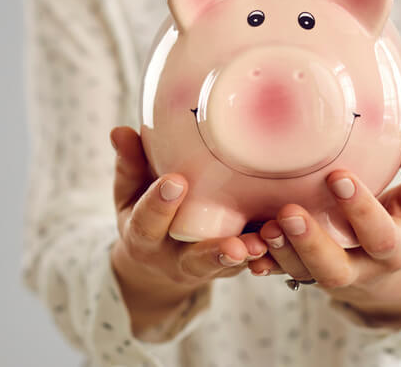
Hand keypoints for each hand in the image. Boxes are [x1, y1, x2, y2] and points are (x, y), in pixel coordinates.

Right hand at [108, 126, 267, 338]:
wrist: (157, 264)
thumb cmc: (145, 212)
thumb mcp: (130, 192)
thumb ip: (130, 164)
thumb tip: (119, 130)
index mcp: (142, 236)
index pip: (147, 222)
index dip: (159, 203)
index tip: (176, 181)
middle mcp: (172, 258)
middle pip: (191, 259)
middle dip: (212, 250)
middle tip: (232, 241)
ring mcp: (203, 268)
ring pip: (224, 268)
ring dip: (244, 257)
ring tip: (261, 246)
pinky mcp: (230, 269)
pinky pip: (249, 267)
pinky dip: (266, 258)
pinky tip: (281, 243)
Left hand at [247, 142, 400, 322]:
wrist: (385, 263)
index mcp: (394, 249)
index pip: (380, 236)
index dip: (361, 210)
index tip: (338, 176)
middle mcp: (360, 269)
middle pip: (335, 268)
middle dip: (311, 242)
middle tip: (289, 210)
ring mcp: (329, 275)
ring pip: (302, 274)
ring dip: (281, 252)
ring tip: (265, 226)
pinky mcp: (303, 273)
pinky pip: (280, 274)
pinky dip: (263, 264)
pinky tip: (246, 250)